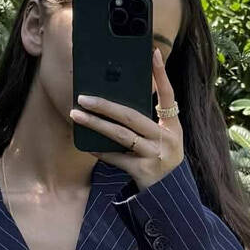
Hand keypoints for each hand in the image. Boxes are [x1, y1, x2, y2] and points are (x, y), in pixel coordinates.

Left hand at [69, 45, 181, 192]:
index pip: (168, 95)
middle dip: (106, 105)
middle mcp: (166, 139)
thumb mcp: (164, 140)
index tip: (153, 53)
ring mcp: (155, 155)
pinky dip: (101, 151)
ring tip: (76, 114)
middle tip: (83, 96)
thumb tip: (117, 103)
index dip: (161, 74)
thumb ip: (149, 122)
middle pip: (132, 116)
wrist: (169, 197)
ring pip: (121, 135)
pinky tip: (87, 144)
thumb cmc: (161, 162)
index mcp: (173, 127)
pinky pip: (117, 158)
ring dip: (96, 124)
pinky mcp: (143, 172)